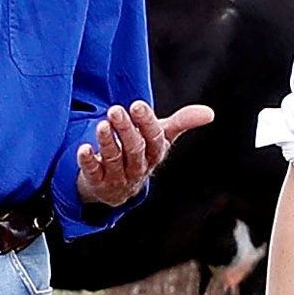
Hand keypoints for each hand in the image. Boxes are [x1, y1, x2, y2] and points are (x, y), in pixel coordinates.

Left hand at [78, 100, 216, 209]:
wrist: (117, 189)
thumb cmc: (141, 154)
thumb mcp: (161, 138)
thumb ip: (181, 123)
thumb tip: (210, 113)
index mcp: (155, 154)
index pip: (154, 139)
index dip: (146, 123)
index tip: (137, 105)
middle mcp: (138, 167)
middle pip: (134, 149)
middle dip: (126, 130)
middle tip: (115, 110)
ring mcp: (118, 177)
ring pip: (114, 160)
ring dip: (107, 142)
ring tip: (100, 125)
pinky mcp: (98, 183)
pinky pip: (93, 173)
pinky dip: (88, 162)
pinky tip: (82, 149)